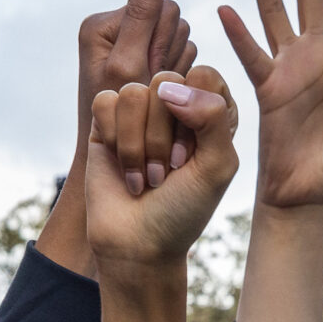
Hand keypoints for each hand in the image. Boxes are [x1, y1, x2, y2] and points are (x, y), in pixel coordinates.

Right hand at [37, 0, 198, 269]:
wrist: (139, 245)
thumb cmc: (183, 210)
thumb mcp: (218, 166)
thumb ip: (212, 116)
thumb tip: (169, 87)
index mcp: (209, 111)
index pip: (204, 76)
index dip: (197, 112)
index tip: (193, 157)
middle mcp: (173, 107)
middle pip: (166, 81)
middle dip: (164, 134)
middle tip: (168, 171)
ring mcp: (137, 115)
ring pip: (133, 93)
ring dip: (138, 144)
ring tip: (146, 176)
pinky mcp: (105, 125)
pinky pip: (105, 103)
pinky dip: (116, 141)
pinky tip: (123, 170)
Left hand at [76, 0, 199, 183]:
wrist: (117, 166)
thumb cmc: (116, 122)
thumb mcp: (130, 64)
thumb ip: (143, 10)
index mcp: (101, 23)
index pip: (162, 7)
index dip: (165, 43)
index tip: (143, 73)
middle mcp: (114, 29)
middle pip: (174, 21)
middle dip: (170, 55)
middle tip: (153, 89)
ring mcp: (131, 46)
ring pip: (182, 40)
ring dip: (176, 69)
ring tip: (156, 97)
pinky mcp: (145, 63)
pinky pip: (183, 58)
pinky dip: (179, 79)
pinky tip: (163, 99)